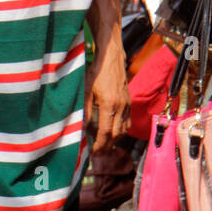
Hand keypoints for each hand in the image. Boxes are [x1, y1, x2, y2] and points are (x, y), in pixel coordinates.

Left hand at [85, 39, 130, 153]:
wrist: (110, 56)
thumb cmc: (95, 70)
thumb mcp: (85, 90)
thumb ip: (84, 111)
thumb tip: (82, 129)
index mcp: (109, 104)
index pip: (106, 133)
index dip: (100, 145)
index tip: (93, 153)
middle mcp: (121, 107)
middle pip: (117, 135)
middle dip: (107, 146)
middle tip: (98, 154)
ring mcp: (127, 104)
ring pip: (124, 130)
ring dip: (115, 140)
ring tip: (104, 145)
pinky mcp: (129, 101)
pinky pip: (127, 122)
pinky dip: (121, 130)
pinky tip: (112, 131)